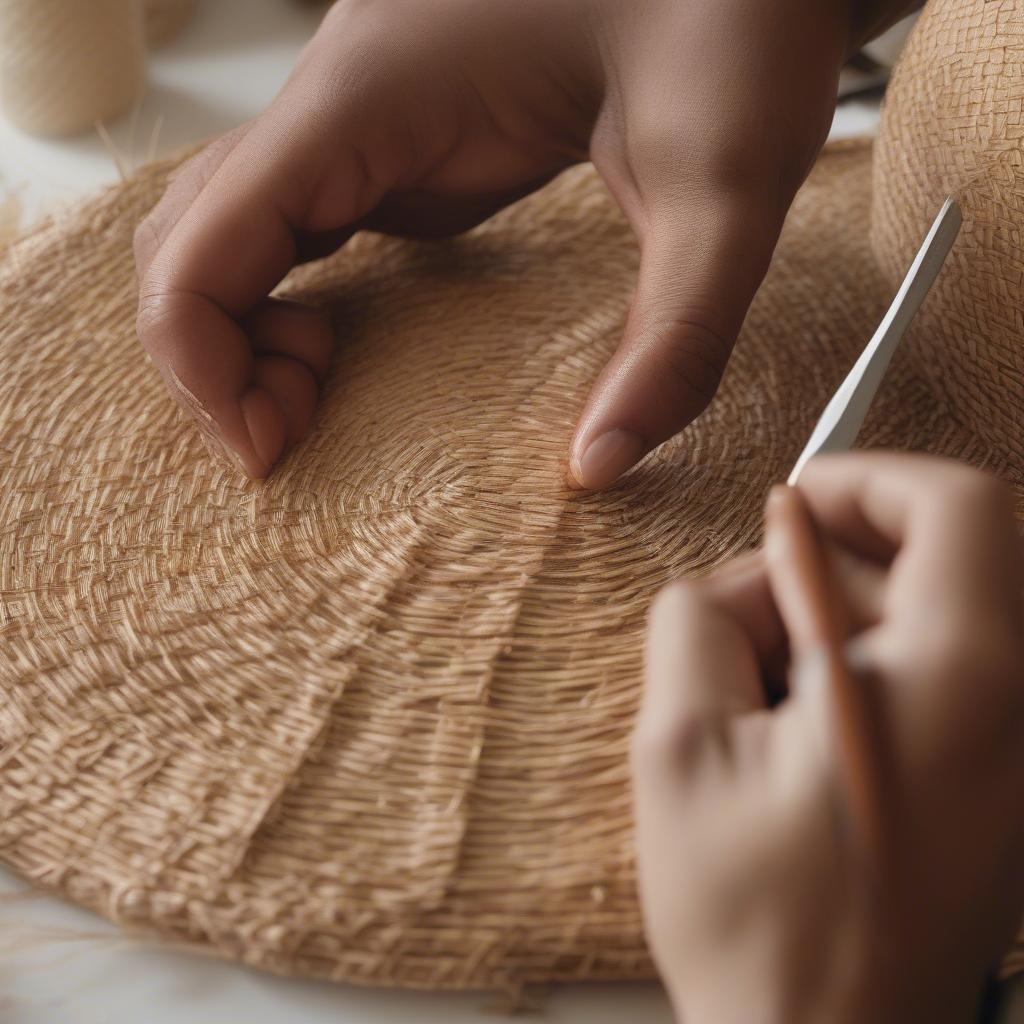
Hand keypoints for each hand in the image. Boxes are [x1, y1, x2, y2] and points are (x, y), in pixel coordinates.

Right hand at [135, 0, 892, 483]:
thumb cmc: (730, 10)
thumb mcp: (726, 185)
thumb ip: (676, 337)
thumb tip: (598, 468)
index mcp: (370, 100)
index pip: (200, 241)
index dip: (200, 365)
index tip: (270, 456)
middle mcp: (338, 102)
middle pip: (186, 238)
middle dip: (211, 357)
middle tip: (291, 439)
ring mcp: (362, 117)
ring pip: (226, 228)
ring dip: (240, 328)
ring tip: (317, 399)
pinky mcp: (399, 137)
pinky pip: (293, 222)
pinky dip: (285, 299)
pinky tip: (346, 348)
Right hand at [632, 454, 1023, 1023]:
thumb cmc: (757, 927)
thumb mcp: (679, 749)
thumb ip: (697, 617)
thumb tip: (739, 575)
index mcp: (959, 688)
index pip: (960, 507)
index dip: (868, 480)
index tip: (794, 506)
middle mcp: (1020, 715)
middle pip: (963, 554)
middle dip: (850, 554)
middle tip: (765, 597)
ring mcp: (1022, 756)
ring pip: (953, 614)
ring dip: (858, 615)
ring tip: (767, 681)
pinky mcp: (1007, 788)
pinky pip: (956, 675)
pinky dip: (881, 663)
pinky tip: (806, 717)